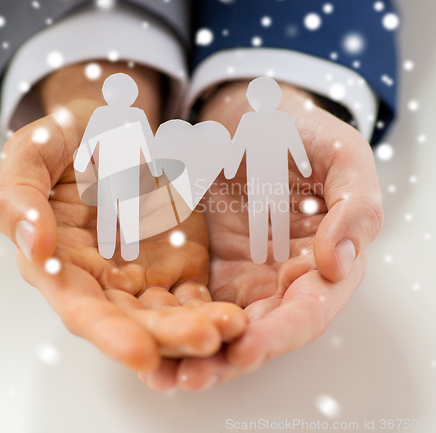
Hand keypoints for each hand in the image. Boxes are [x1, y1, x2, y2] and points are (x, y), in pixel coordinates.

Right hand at [0, 63, 247, 374]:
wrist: (108, 130)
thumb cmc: (64, 144)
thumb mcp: (30, 156)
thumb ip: (19, 198)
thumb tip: (33, 245)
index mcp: (60, 263)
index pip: (80, 307)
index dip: (107, 332)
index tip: (140, 353)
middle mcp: (101, 280)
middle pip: (131, 320)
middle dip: (166, 336)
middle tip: (205, 340)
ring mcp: (142, 274)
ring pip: (167, 314)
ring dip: (197, 327)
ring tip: (231, 328)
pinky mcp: (176, 263)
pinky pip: (194, 295)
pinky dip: (212, 308)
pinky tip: (236, 314)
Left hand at [140, 81, 383, 390]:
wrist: (254, 121)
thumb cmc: (304, 137)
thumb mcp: (343, 159)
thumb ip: (355, 207)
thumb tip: (339, 263)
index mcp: (323, 265)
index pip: (306, 311)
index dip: (280, 333)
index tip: (247, 347)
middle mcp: (280, 282)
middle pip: (256, 333)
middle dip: (225, 359)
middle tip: (190, 377)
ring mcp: (239, 277)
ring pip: (217, 325)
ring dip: (189, 352)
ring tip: (158, 373)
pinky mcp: (204, 266)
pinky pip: (186, 298)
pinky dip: (167, 319)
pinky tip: (141, 331)